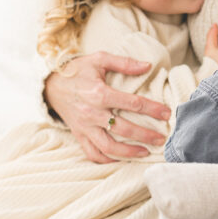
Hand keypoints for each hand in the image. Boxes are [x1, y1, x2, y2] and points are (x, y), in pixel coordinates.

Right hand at [44, 52, 168, 162]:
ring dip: (128, 152)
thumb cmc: (77, 70)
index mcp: (99, 93)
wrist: (50, 84)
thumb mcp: (99, 59)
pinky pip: (92, 153)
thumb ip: (124, 62)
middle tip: (161, 138)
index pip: (132, 103)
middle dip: (145, 135)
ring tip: (145, 152)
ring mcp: (84, 126)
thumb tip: (147, 66)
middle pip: (123, 129)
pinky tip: (121, 158)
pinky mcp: (79, 134)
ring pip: (108, 147)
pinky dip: (107, 159)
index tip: (166, 113)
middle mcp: (92, 113)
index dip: (152, 109)